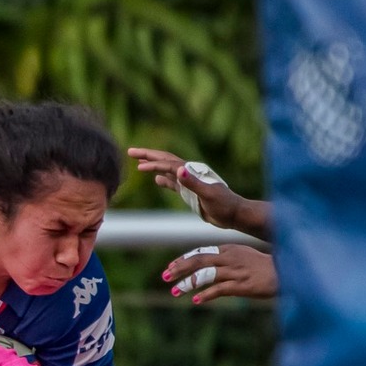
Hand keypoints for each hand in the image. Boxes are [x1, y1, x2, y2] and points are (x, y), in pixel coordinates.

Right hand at [128, 147, 255, 234]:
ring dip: (153, 165)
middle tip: (130, 151)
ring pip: (167, 170)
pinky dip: (164, 179)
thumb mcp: (208, 195)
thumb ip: (193, 183)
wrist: (234, 214)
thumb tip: (178, 170)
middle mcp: (189, 174)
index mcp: (192, 172)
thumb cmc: (224, 205)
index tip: (138, 166)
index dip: (153, 163)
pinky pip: (173, 183)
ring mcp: (189, 182)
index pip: (169, 164)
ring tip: (139, 163)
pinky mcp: (190, 192)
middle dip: (148, 155)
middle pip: (165, 160)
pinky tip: (156, 180)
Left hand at [162, 243, 277, 304]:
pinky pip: (219, 289)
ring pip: (205, 275)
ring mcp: (235, 271)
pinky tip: (196, 300)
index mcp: (229, 249)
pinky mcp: (241, 285)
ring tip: (175, 291)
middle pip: (198, 261)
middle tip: (165, 276)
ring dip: (188, 284)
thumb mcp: (242, 256)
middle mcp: (229, 258)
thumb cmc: (263, 266)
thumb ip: (224, 259)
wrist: (285, 272)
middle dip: (179, 269)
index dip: (183, 260)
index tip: (170, 266)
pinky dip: (205, 295)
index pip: (200, 252)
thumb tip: (206, 265)